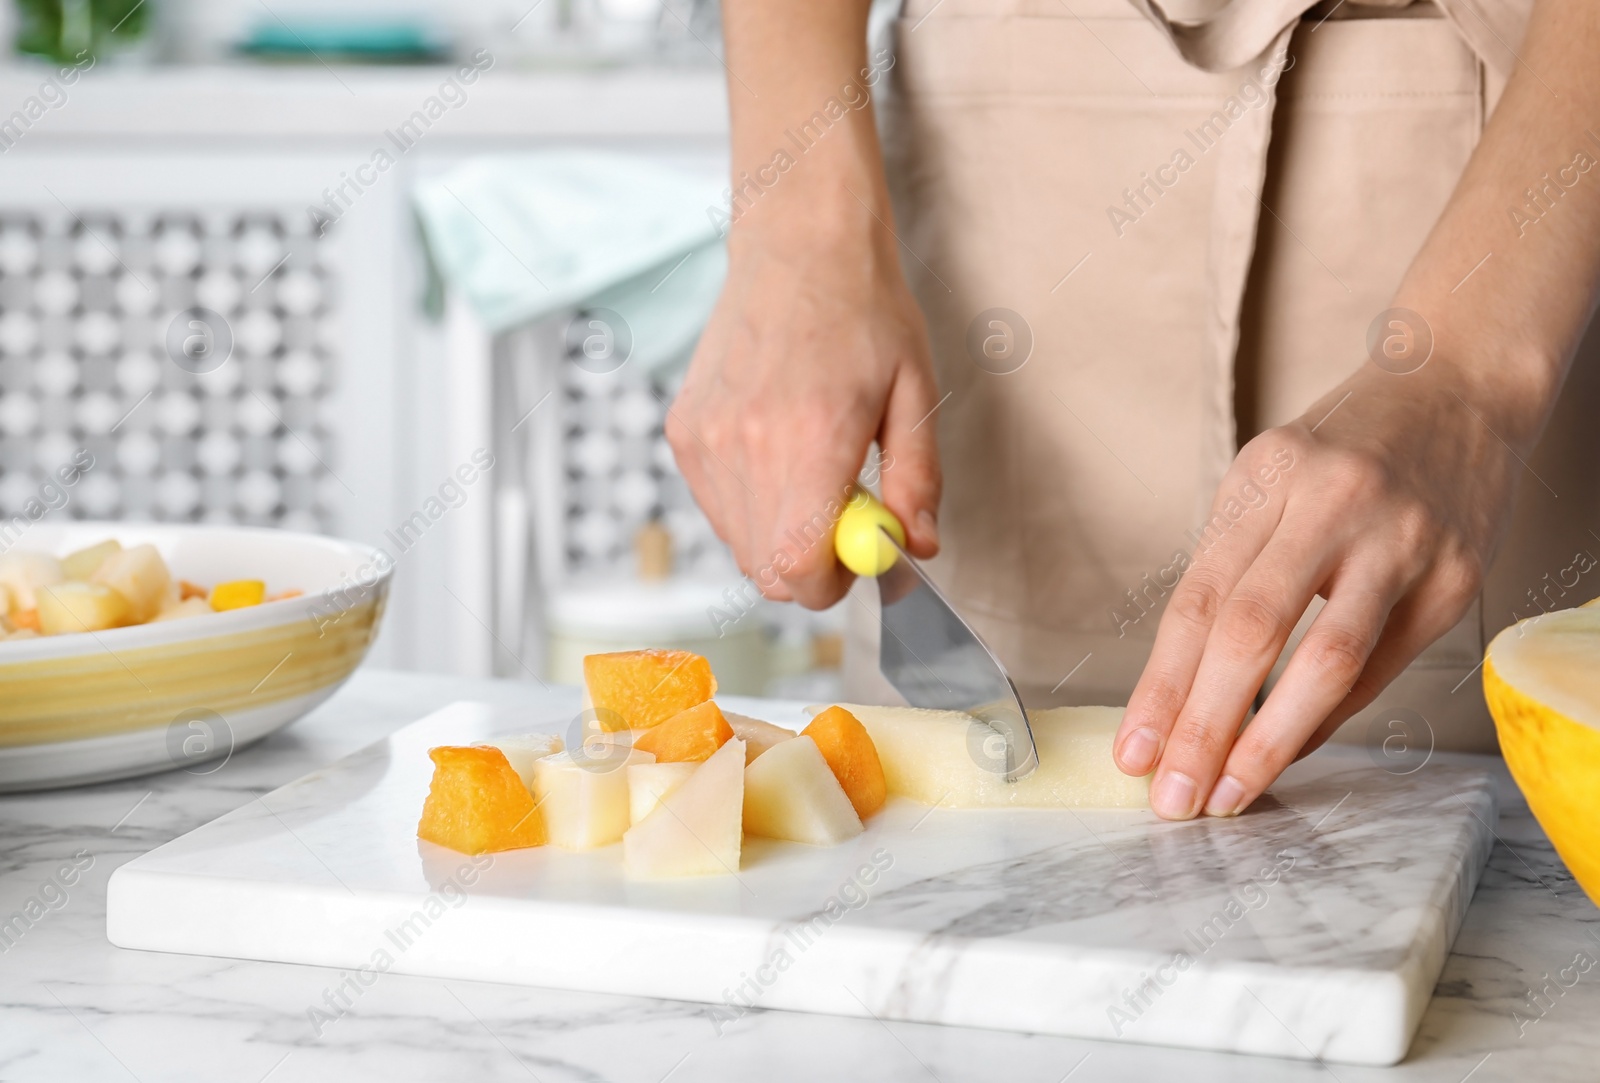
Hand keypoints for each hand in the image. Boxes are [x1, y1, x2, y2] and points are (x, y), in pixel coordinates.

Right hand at [666, 197, 941, 607]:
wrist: (797, 245)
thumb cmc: (865, 312)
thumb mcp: (915, 394)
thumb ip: (918, 481)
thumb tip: (916, 547)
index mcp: (812, 436)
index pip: (797, 567)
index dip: (832, 585)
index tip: (859, 559)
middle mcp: (747, 443)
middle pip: (766, 570)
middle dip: (812, 566)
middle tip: (846, 514)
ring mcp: (706, 439)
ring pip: (741, 544)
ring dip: (781, 534)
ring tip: (814, 470)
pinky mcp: (684, 433)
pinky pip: (719, 508)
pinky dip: (752, 504)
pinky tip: (779, 451)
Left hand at [1112, 362, 1527, 818]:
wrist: (1459, 388)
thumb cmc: (1342, 448)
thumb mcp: (1266, 478)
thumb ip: (1230, 570)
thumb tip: (1186, 690)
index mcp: (1265, 477)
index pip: (1197, 600)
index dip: (1160, 684)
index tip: (1133, 749)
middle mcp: (1331, 505)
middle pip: (1250, 633)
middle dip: (1204, 726)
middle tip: (1173, 796)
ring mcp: (1401, 541)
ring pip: (1325, 661)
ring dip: (1269, 742)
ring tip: (1228, 794)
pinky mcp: (1455, 577)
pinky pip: (1379, 668)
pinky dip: (1326, 717)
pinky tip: (1288, 751)